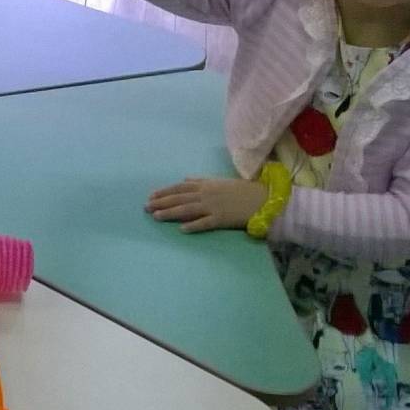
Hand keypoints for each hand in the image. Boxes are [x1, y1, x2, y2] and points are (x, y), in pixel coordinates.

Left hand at [145, 177, 267, 233]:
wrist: (263, 199)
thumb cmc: (241, 190)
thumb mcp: (219, 181)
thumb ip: (201, 180)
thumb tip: (185, 179)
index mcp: (205, 184)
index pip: (179, 188)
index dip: (164, 192)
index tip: (150, 196)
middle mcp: (206, 194)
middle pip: (179, 198)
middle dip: (161, 203)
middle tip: (146, 208)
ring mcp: (213, 206)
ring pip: (187, 210)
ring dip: (170, 213)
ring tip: (156, 217)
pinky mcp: (222, 219)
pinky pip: (205, 223)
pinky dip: (193, 226)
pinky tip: (182, 230)